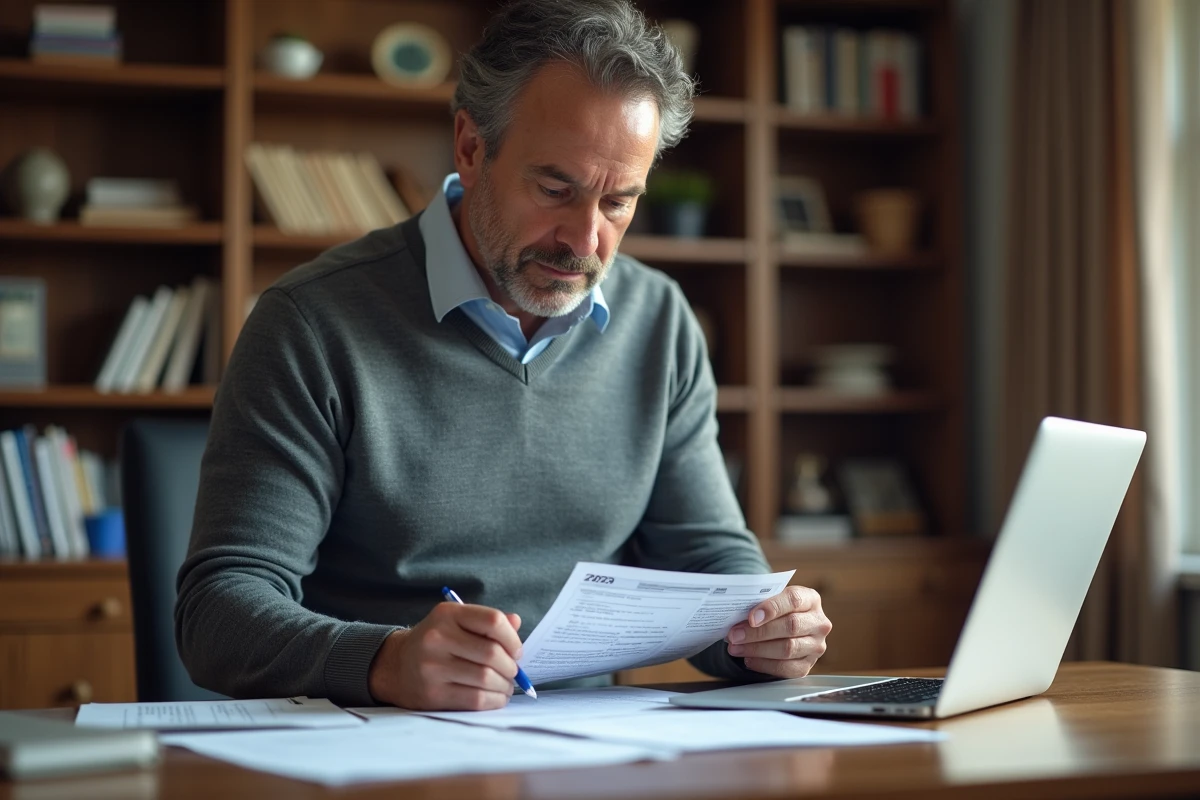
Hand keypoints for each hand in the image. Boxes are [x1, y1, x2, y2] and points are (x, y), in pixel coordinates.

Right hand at [368, 602, 522, 710]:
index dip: (513, 638)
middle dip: (511, 666)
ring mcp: (432, 667)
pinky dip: (493, 700)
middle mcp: (437, 637)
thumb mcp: (457, 622)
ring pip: (486, 678)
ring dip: (504, 685)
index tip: (516, 651)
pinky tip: (496, 697)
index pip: (493, 621)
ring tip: (506, 686)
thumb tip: (516, 623)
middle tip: (513, 672)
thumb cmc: (436, 642)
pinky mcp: (432, 693)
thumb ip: (486, 622)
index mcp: (447, 614)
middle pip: (492, 653)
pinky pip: (475, 699)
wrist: (395, 666)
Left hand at [725, 585, 830, 677]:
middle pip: (790, 627)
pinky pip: (786, 668)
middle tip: (735, 635)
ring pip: (787, 649)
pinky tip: (749, 659)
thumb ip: (761, 602)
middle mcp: (818, 623)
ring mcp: (816, 646)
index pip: (793, 600)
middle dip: (758, 632)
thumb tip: (738, 613)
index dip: (772, 608)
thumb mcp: (773, 599)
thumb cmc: (776, 610)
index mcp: (810, 599)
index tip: (751, 617)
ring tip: (736, 647)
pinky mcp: (808, 665)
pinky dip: (764, 665)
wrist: (787, 626)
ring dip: (757, 649)